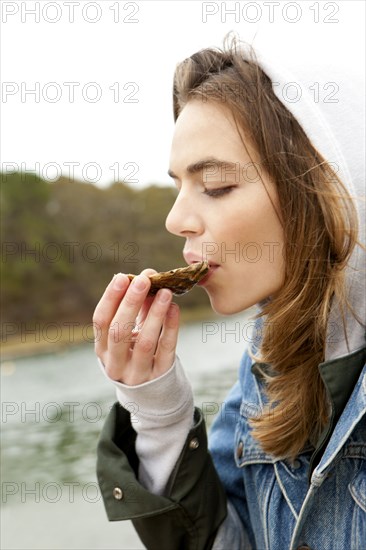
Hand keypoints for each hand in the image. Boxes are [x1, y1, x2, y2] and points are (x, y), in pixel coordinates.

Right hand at [93, 269, 179, 384]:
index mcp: (102, 349)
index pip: (100, 321)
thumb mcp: (131, 332)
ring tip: (166, 291)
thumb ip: (136, 307)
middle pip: (118, 332)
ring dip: (155, 314)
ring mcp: (137, 373)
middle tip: (144, 280)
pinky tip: (174, 308)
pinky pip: (166, 350)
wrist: (152, 391)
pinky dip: (171, 327)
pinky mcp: (159, 376)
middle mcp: (115, 364)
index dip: (110, 298)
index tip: (122, 277)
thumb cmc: (137, 351)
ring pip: (145, 342)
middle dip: (130, 303)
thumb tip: (147, 276)